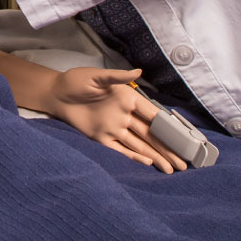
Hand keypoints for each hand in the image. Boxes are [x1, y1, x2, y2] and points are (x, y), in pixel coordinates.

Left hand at [49, 68, 187, 173]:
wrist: (56, 93)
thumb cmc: (76, 81)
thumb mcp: (97, 76)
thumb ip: (117, 76)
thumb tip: (138, 71)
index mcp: (127, 100)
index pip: (153, 116)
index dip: (168, 128)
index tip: (184, 139)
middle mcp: (124, 116)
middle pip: (150, 135)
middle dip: (167, 148)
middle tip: (184, 162)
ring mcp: (114, 128)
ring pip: (139, 146)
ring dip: (155, 156)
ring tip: (171, 169)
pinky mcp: (101, 138)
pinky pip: (120, 150)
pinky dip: (134, 158)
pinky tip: (149, 163)